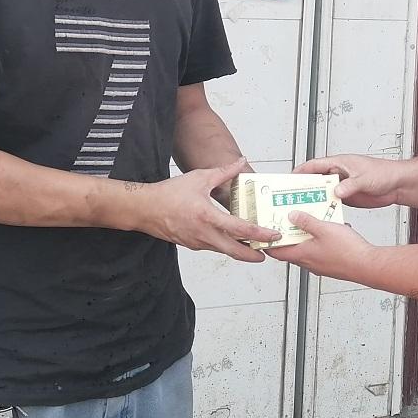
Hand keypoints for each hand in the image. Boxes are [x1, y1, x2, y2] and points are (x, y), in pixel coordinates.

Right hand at [138, 158, 279, 262]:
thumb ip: (224, 172)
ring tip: (254, 246)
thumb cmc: (169, 193)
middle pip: (235, 251)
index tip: (272, 235)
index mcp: (207, 217)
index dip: (259, 234)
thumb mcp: (199, 178)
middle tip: (267, 252)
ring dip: (240, 250)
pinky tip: (231, 239)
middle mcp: (204, 234)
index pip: (240, 229)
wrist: (145, 209)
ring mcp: (197, 242)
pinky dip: (226, 246)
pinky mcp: (192, 245)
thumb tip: (240, 162)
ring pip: (224, 250)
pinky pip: (213, 247)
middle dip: (254, 254)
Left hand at [266, 211, 375, 280]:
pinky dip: (320, 240)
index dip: (268, 243)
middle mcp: (309, 263)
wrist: (368, 265)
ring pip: (307, 249)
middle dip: (288, 235)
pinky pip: (320, 250)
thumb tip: (292, 216)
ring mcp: (320, 265)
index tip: (264, 232)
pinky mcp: (332, 264)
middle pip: (291, 249)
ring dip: (306, 236)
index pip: (276, 252)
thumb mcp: (323, 229)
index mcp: (302, 255)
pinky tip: (329, 229)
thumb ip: (306, 221)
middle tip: (287, 220)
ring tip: (309, 220)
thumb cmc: (347, 252)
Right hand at [296, 155, 408, 208]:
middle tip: (290, 197)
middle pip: (315, 180)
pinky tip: (319, 215)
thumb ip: (350, 185)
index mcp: (340, 163)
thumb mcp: (365, 178)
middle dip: (302, 187)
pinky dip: (325, 207)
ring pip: (322, 192)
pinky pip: (331, 202)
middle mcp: (338, 174)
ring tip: (301, 209)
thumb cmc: (384, 173)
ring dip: (313, 199)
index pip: (314, 165)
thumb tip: (336, 191)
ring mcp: (342, 186)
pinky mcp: (347, 197)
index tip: (289, 179)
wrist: (397, 185)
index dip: (301, 171)